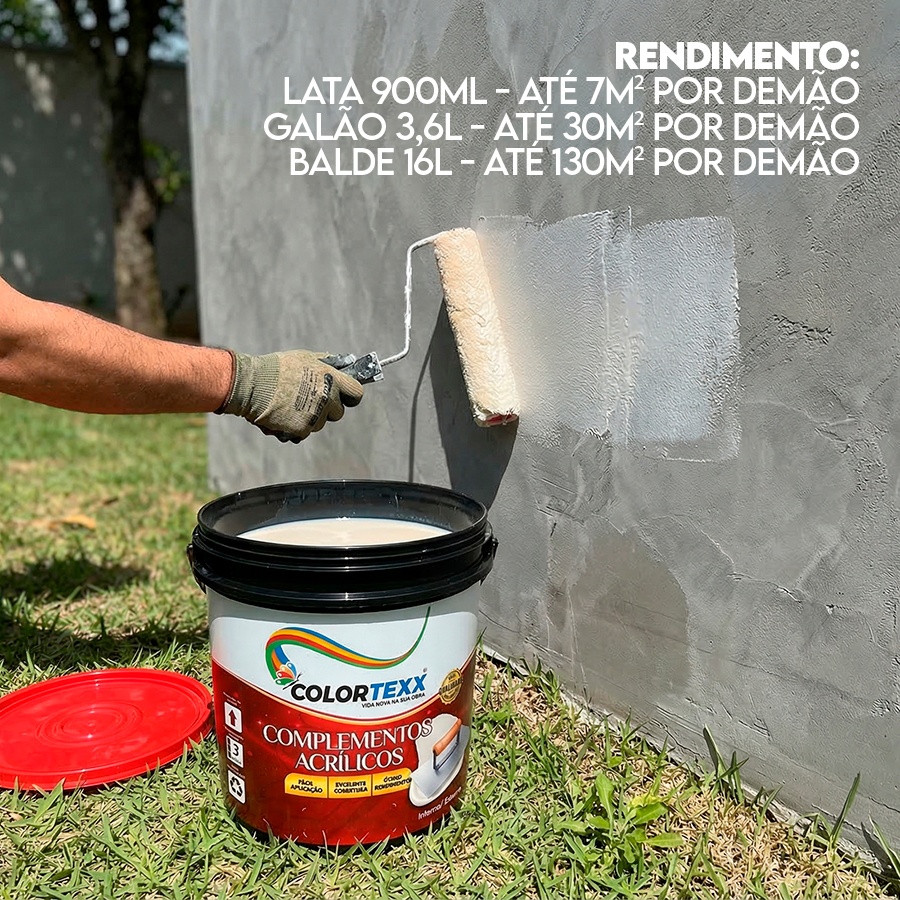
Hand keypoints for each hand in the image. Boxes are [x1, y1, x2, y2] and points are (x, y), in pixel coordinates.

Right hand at [218, 350, 363, 441]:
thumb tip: (347, 362)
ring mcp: (316, 415)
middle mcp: (327, 398)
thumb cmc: (278, 368)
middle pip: (338, 413)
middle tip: (310, 400)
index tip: (344, 397)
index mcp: (331, 379)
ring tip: (291, 405)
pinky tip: (283, 415)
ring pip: (320, 424)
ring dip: (310, 418)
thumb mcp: (306, 357)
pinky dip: (295, 427)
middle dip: (328, 409)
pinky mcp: (302, 429)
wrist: (252, 385)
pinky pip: (305, 432)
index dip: (350, 396)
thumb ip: (328, 363)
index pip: (356, 393)